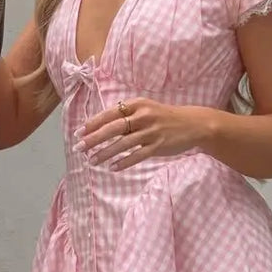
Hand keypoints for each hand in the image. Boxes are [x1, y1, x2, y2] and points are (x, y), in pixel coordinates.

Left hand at [74, 98, 212, 169]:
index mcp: (137, 104)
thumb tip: (100, 126)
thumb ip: (126, 115)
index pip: (109, 113)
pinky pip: (138, 155)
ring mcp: (151, 131)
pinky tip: (113, 168)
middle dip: (94, 138)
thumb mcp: (146, 109)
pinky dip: (124, 162)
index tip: (78, 132)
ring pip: (123, 144)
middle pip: (113, 128)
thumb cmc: (164, 117)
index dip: (93, 123)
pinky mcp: (159, 145)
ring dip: (105, 153)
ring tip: (92, 161)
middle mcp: (143, 116)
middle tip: (79, 147)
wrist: (193, 124)